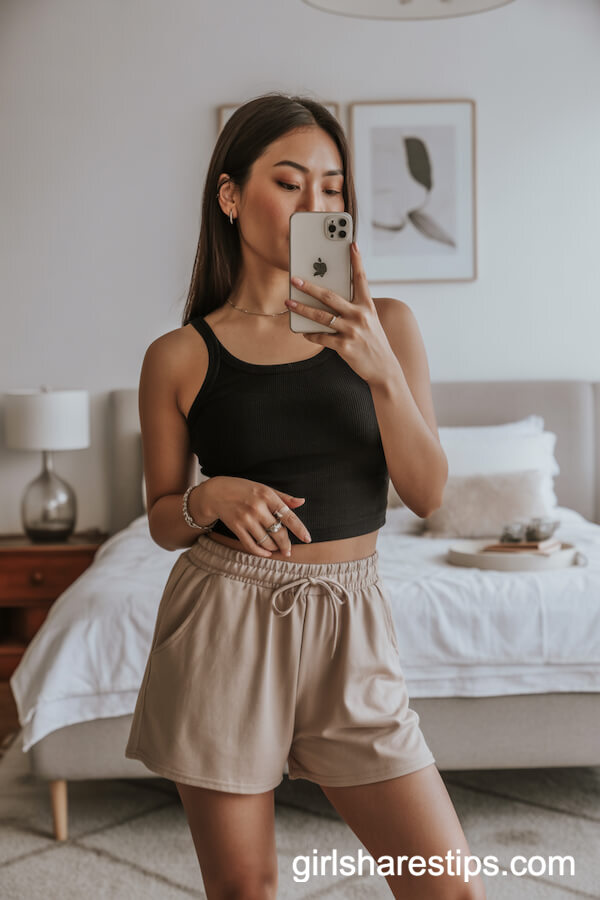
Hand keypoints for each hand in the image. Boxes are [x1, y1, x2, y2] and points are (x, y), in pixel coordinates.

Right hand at [204, 476, 311, 556]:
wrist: (215, 493)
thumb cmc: (243, 489)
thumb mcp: (264, 488)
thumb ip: (283, 497)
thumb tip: (301, 502)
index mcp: (267, 495)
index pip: (288, 515)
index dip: (299, 529)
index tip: (307, 538)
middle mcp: (257, 507)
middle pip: (278, 532)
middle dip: (286, 544)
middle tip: (289, 551)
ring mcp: (246, 518)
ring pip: (266, 541)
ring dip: (274, 548)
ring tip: (276, 549)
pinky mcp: (236, 527)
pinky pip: (251, 545)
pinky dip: (260, 552)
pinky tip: (266, 552)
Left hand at [284, 242, 394, 384]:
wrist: (384, 368)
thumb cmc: (373, 342)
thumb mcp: (369, 321)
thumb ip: (353, 309)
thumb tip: (327, 301)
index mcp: (367, 306)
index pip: (361, 279)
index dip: (356, 261)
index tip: (351, 244)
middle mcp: (360, 316)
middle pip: (331, 296)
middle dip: (310, 287)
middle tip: (295, 279)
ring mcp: (352, 331)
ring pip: (321, 316)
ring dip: (302, 309)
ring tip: (289, 302)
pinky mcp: (345, 347)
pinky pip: (321, 337)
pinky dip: (310, 334)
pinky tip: (302, 331)